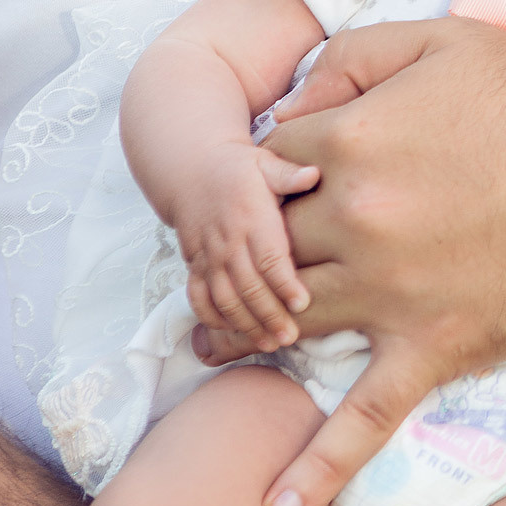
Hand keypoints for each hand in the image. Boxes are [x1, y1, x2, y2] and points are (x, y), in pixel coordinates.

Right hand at [174, 143, 317, 350]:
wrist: (192, 169)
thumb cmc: (240, 169)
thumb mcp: (265, 163)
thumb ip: (289, 174)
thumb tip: (313, 174)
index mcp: (251, 218)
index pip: (269, 257)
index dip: (284, 283)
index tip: (302, 303)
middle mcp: (227, 241)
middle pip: (248, 286)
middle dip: (269, 314)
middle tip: (290, 336)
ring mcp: (208, 255)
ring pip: (223, 298)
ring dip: (244, 324)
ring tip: (269, 343)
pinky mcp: (194, 264)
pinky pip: (198, 296)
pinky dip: (211, 318)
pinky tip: (230, 334)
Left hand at [203, 18, 505, 505]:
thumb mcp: (445, 39)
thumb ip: (355, 52)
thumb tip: (296, 96)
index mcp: (355, 141)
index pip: (267, 163)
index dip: (266, 171)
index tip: (277, 180)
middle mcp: (360, 218)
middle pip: (265, 244)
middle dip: (248, 249)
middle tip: (238, 258)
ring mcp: (393, 290)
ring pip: (288, 317)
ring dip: (246, 331)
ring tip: (216, 342)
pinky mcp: (435, 345)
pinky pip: (367, 413)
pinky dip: (321, 464)